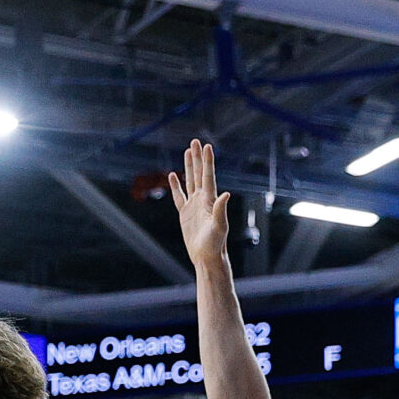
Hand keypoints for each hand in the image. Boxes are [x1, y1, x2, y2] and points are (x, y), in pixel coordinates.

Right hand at [166, 138, 231, 269]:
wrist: (207, 257)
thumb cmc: (215, 244)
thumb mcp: (219, 227)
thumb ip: (221, 210)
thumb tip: (226, 194)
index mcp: (210, 200)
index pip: (207, 176)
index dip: (207, 161)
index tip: (207, 146)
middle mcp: (202, 200)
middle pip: (198, 173)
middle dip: (197, 157)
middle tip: (195, 141)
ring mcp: (193, 205)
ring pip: (190, 181)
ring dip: (189, 166)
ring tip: (188, 151)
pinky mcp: (185, 214)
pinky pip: (179, 196)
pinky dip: (176, 185)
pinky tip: (173, 175)